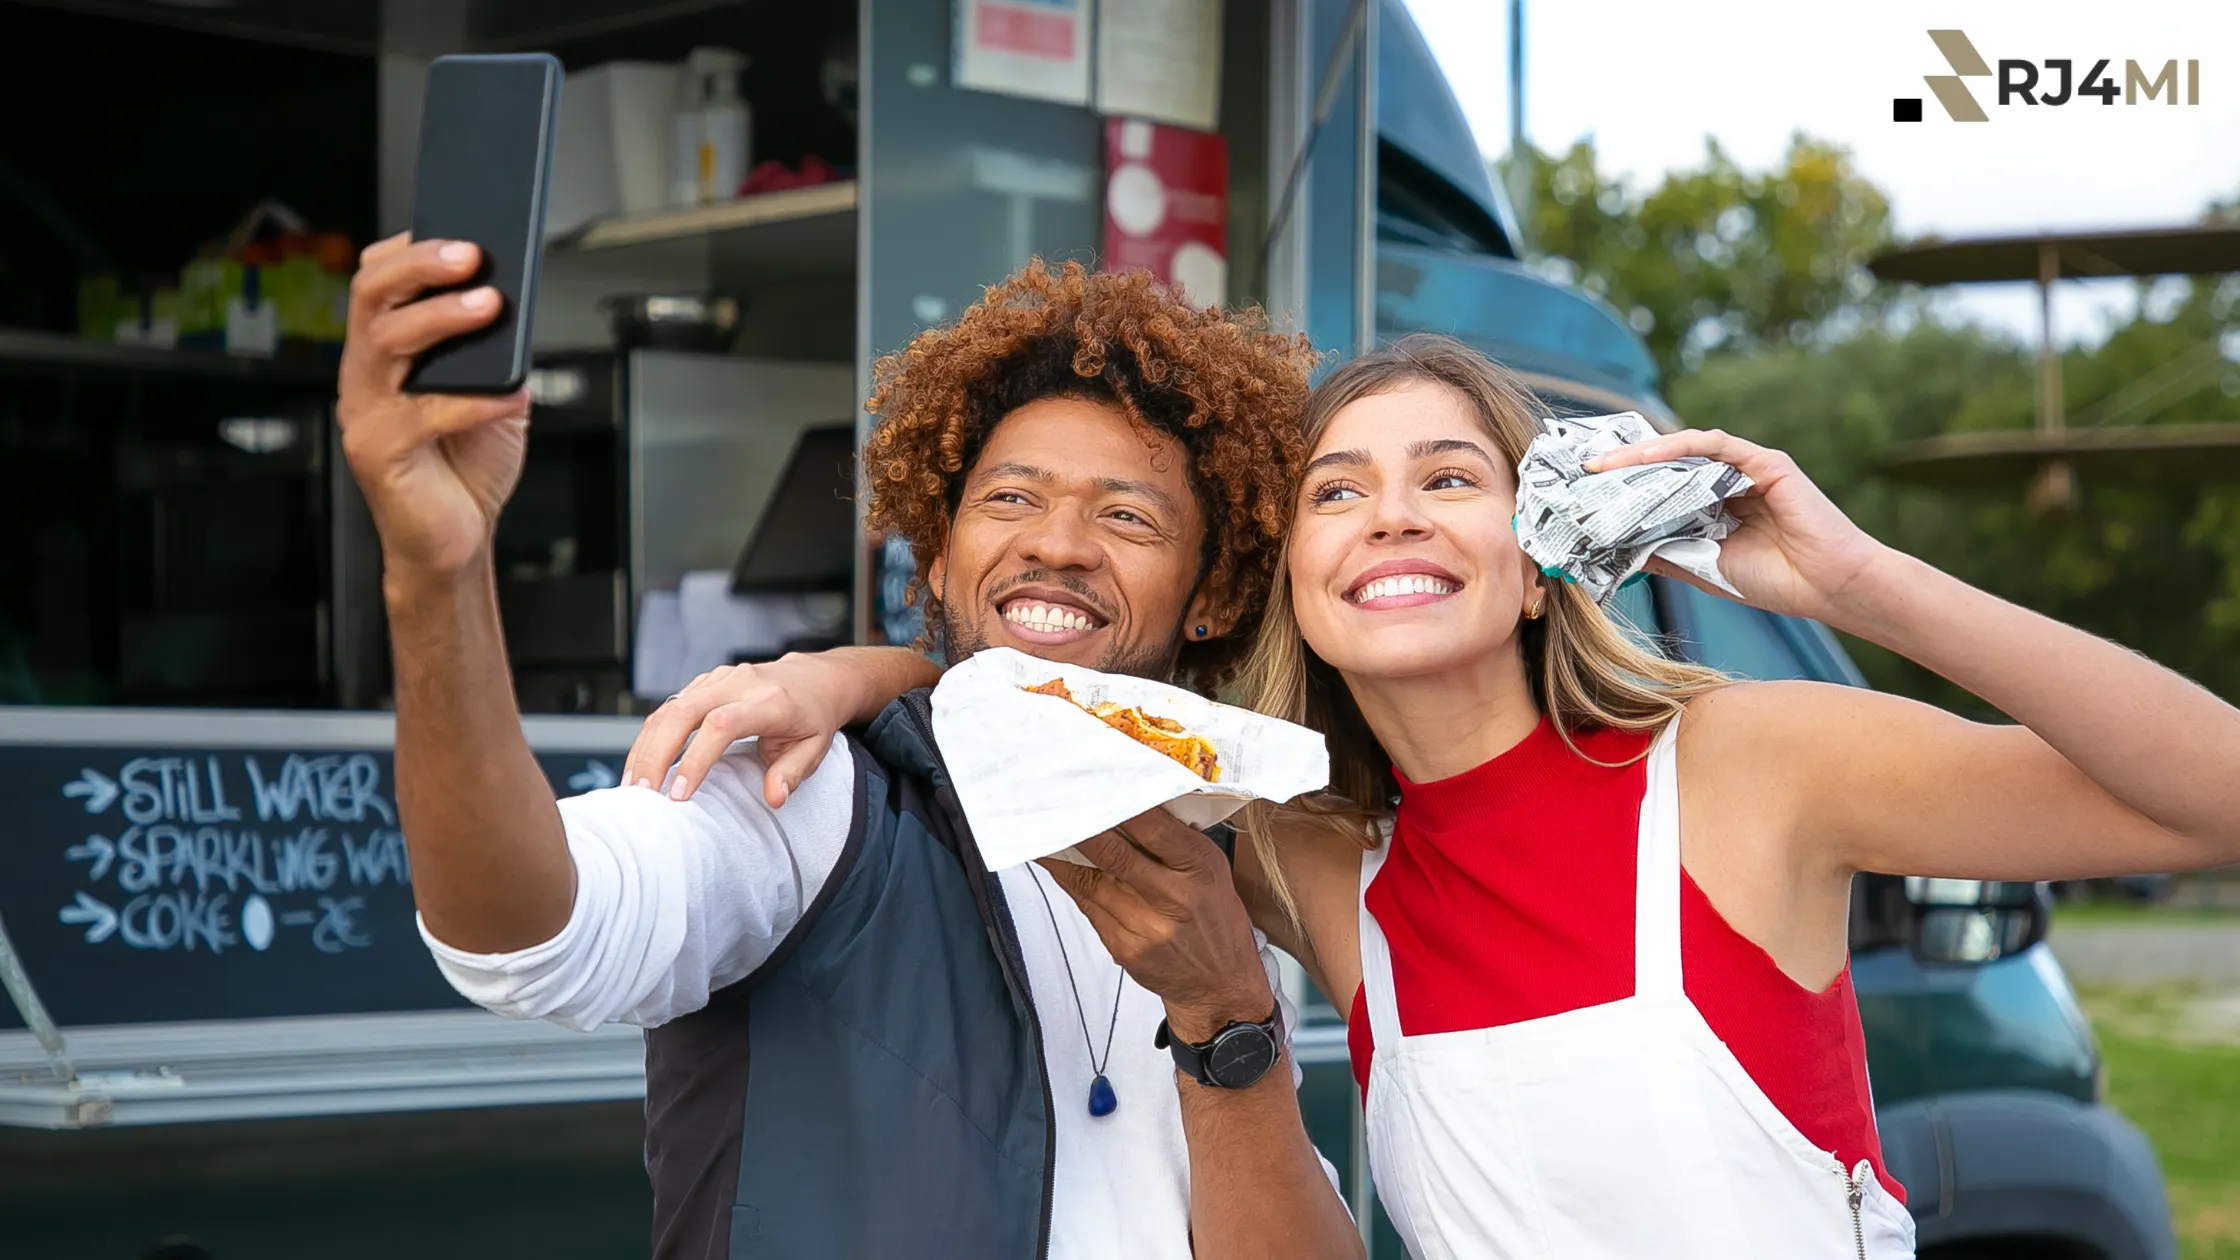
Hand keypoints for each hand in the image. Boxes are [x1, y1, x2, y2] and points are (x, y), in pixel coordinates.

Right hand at [337, 234, 530, 581]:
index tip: (460, 233)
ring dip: (442, 317)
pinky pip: (420, 414)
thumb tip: (518, 305)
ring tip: (489, 305)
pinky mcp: (376, 451)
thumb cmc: (469, 465)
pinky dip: (470, 401)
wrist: (458, 539)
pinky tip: (507, 395)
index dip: (411, 250)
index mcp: (385, 353)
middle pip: (372, 296)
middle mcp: (365, 374)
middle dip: (421, 267)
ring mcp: (364, 411)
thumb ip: (499, 354)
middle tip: (472, 256)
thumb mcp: (496, 395)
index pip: (376, 281)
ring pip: (386, 342)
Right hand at [624, 657, 854, 807]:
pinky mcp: (706, 682)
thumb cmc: (813, 716)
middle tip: (642, 792)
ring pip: (670, 707)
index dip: (696, 758)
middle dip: (657, 754)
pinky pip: (670, 705)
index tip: (679, 794)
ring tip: (633, 783)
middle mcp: (740, 684)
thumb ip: (793, 773)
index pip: (722, 725)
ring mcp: (720, 679)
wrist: (815, 678)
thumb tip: (774, 798)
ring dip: (647, 746)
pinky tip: (643, 762)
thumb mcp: (815, 749)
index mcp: (770, 701)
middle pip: (684, 711)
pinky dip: (652, 734)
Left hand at [1038, 810, 1273, 1045]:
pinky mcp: (1123, 947)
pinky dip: (1069, 880)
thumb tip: (1129, 805)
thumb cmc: (1215, 919)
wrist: (1218, 985)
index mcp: (1199, 868)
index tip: (1094, 788)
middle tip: (1054, 804)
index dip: (1119, 806)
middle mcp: (1173, 898)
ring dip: (1062, 853)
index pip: (1153, 828)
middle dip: (1081, 828)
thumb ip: (1175, 841)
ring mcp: (1145, 927)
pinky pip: (1087, 906)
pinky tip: (1056, 862)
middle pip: (1114, 855)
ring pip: (1091, 881)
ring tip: (1044, 827)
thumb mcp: (1212, 870)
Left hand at [1589, 428, 1889, 622]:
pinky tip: (1645, 457)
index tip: (1581, 493)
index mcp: (1712, 506)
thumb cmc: (1776, 582)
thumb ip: (1664, 551)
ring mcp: (1746, 469)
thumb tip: (1614, 547)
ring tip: (1600, 466)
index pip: (1660, 487)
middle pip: (1665, 464)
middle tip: (1578, 472)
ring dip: (1638, 456)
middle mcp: (1727, 481)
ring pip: (1683, 450)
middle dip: (1620, 466)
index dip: (1622, 486)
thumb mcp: (1702, 568)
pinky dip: (1677, 447)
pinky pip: (1713, 444)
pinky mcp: (1765, 462)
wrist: (1829, 588)